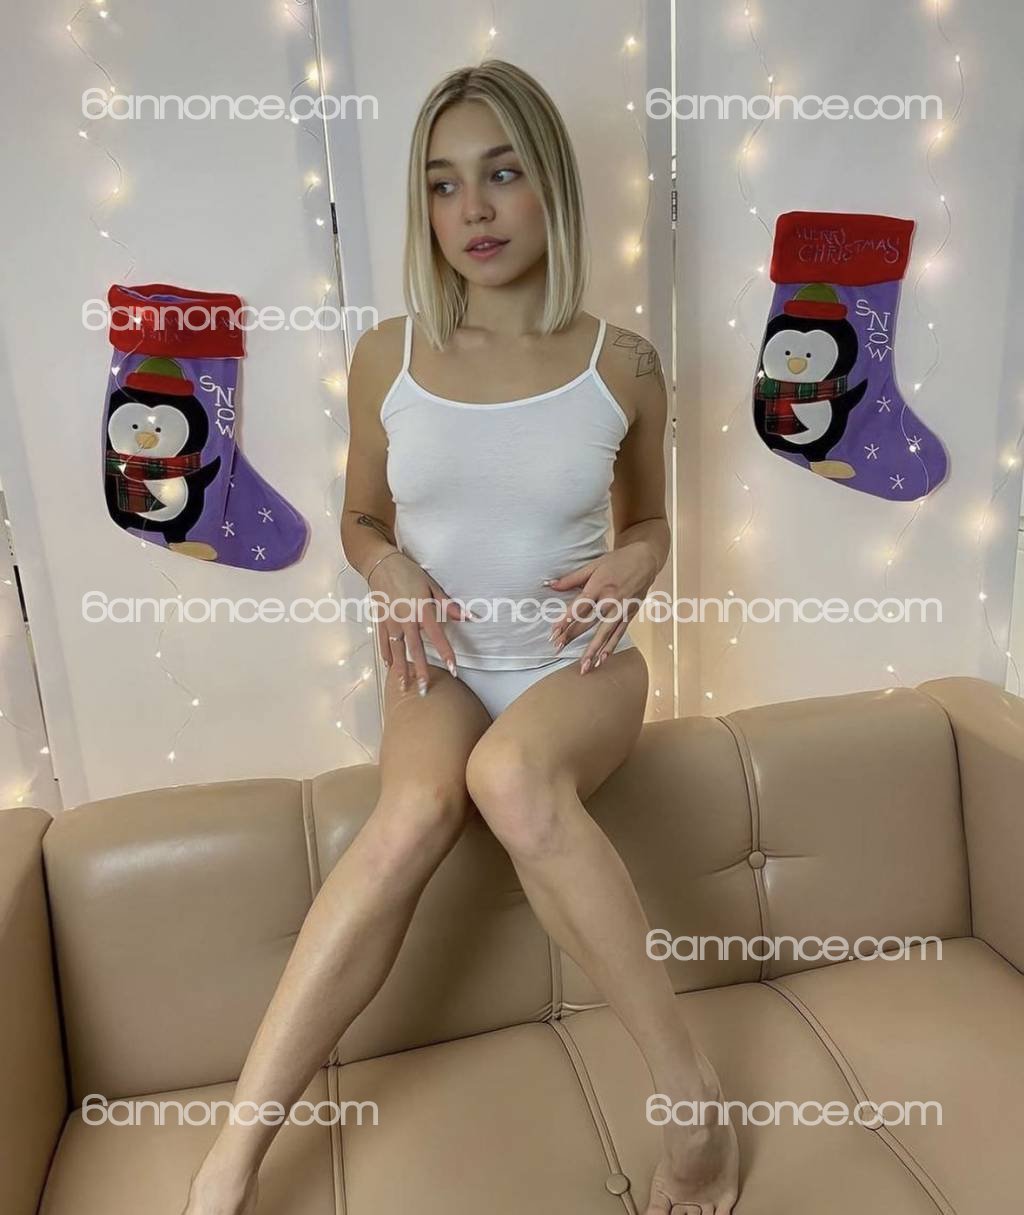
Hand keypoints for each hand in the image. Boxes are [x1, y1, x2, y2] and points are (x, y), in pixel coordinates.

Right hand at [368, 550, 469, 694]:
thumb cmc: (409, 572)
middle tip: (424, 690)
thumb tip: (467, 616)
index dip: (446, 653)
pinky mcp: (380, 620)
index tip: (454, 669)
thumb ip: (447, 604)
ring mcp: (390, 621)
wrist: (381, 564)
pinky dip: (386, 654)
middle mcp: (405, 619)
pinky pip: (383, 641)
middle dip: (420, 670)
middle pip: (414, 649)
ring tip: (404, 686)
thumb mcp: (431, 584)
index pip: (437, 636)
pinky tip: (390, 666)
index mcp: (421, 609)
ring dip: (401, 669)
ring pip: (396, 649)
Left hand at [545, 542, 656, 672]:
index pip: (578, 607)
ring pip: (604, 633)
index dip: (565, 621)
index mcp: (599, 586)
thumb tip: (549, 584)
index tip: (553, 633)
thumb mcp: (593, 565)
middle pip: (588, 622)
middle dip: (572, 636)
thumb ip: (571, 578)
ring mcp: (621, 609)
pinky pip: (619, 634)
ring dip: (593, 650)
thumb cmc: (617, 561)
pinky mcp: (630, 615)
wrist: (645, 560)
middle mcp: (611, 599)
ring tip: (583, 666)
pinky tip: (602, 660)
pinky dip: (610, 647)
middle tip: (558, 648)